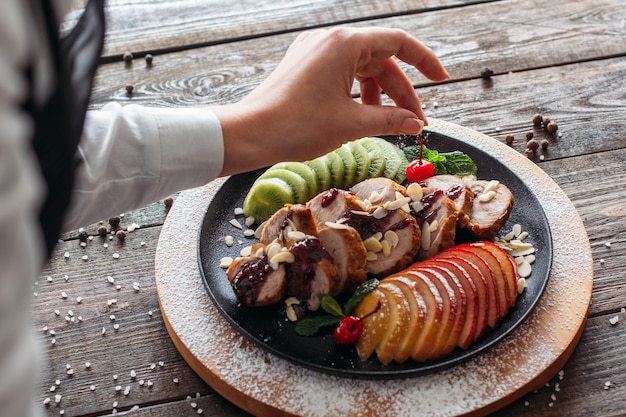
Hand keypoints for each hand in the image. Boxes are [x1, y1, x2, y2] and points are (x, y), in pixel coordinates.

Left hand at [212, 27, 448, 175]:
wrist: (249, 133)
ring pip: (361, 69)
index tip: (441, 80)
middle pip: (380, 60)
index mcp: (344, 44)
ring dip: (378, 95)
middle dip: (400, 92)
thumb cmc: (295, 126)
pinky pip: (341, 74)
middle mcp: (329, 40)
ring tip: (385, 122)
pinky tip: (361, 115)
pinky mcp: (304, 65)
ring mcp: (314, 51)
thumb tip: (416, 124)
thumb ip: (390, 119)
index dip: (425, 61)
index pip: (399, 43)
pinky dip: (357, 93)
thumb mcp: (351, 124)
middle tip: (413, 122)